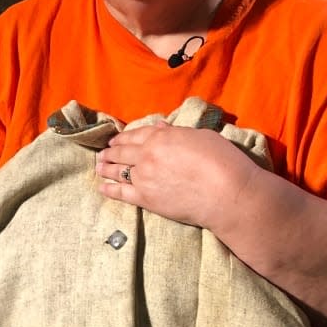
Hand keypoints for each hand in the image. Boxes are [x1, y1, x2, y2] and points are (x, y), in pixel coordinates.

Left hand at [94, 119, 260, 232]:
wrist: (226, 194)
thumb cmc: (222, 161)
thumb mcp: (200, 136)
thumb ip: (176, 132)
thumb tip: (160, 126)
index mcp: (161, 137)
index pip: (136, 134)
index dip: (124, 137)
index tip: (117, 139)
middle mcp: (147, 155)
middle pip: (122, 151)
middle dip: (111, 151)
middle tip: (103, 153)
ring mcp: (143, 177)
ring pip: (117, 170)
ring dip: (105, 167)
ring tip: (99, 167)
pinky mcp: (145, 199)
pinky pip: (121, 193)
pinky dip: (109, 190)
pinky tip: (102, 188)